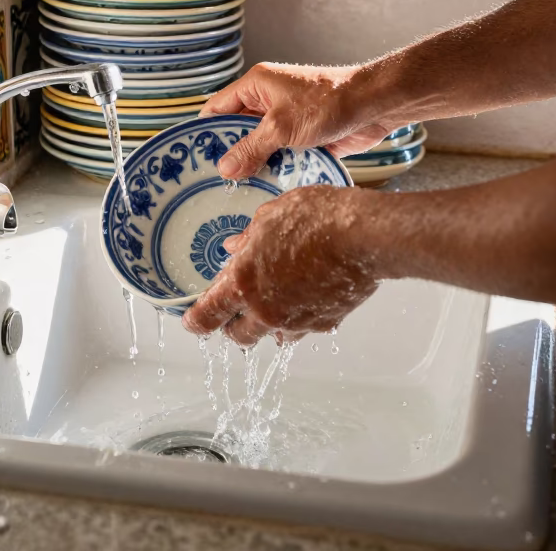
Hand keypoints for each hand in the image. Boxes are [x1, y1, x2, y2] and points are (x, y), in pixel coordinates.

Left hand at [182, 185, 379, 345]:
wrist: (363, 236)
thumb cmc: (315, 218)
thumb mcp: (270, 217)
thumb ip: (249, 238)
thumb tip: (235, 247)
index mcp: (243, 282)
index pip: (208, 315)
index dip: (195, 322)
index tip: (191, 322)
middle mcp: (266, 310)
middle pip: (238, 336)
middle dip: (232, 325)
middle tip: (235, 309)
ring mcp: (297, 322)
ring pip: (273, 337)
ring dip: (267, 325)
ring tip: (275, 301)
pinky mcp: (325, 324)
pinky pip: (304, 329)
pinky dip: (299, 319)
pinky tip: (306, 296)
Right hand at [200, 62, 404, 178]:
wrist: (375, 106)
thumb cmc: (328, 102)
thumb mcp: (281, 127)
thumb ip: (251, 148)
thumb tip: (224, 168)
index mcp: (256, 85)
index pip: (218, 107)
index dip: (206, 130)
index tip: (193, 156)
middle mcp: (268, 100)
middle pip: (238, 129)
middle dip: (230, 153)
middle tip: (214, 181)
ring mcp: (287, 119)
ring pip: (261, 146)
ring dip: (255, 164)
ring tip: (236, 191)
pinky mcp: (304, 137)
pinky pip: (281, 155)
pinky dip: (276, 169)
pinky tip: (265, 189)